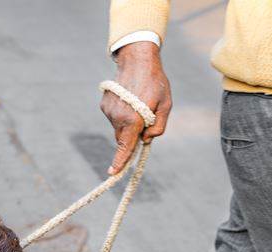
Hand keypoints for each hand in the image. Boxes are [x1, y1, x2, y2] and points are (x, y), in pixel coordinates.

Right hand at [100, 41, 171, 174]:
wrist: (137, 59)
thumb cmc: (155, 82)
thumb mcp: (166, 104)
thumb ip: (159, 126)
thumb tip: (146, 140)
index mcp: (134, 119)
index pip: (126, 146)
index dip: (120, 161)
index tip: (113, 172)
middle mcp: (118, 117)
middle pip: (124, 138)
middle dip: (132, 135)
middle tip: (146, 118)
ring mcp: (109, 111)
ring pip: (119, 128)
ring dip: (128, 123)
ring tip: (138, 102)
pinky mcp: (105, 105)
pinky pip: (114, 118)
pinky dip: (121, 114)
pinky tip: (129, 99)